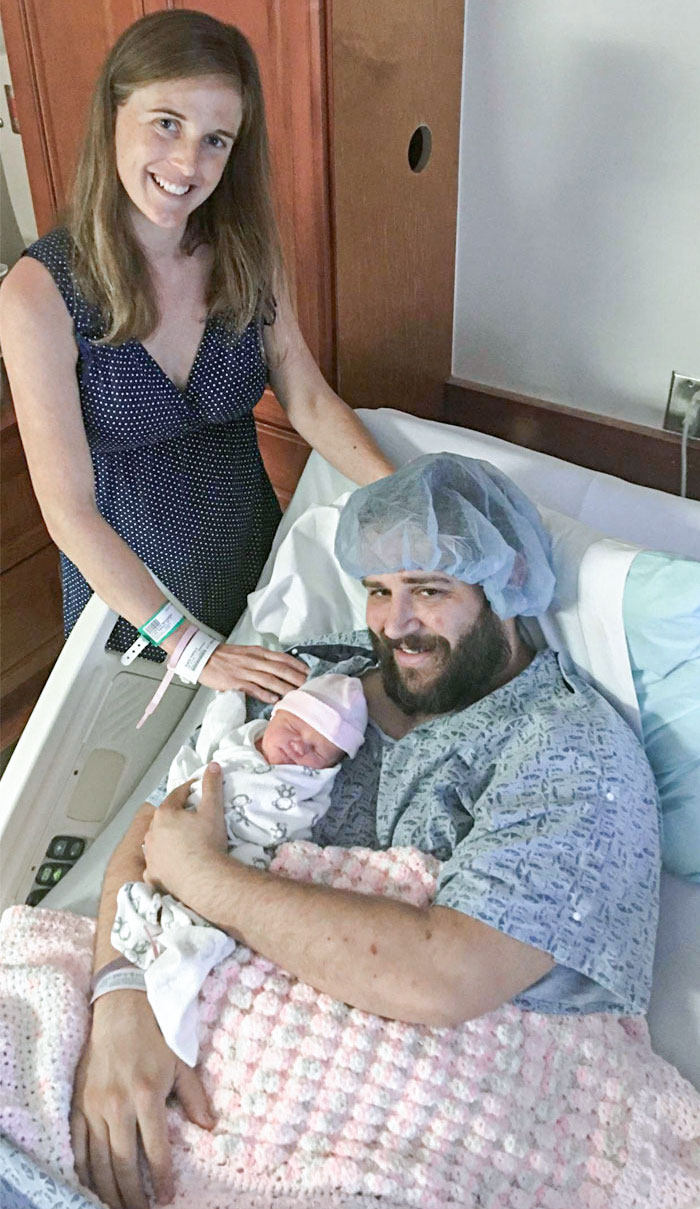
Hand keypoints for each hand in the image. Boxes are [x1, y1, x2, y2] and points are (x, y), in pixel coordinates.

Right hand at [71, 989, 213, 1208]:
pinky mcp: (78, 1103)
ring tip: (118, 1207)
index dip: (162, 1178)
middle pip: (123, 1163)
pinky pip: (78, 1144)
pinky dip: (83, 1169)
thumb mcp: (181, 1062)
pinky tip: (91, 1184)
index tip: (166, 1197)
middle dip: (133, 1195)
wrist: (120, 1007)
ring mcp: (94, 1105)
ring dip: (108, 1189)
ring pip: (99, 1160)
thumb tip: (209, 1126)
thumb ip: (194, 1097)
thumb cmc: (154, 1034)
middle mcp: (118, 1104)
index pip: (155, 1149)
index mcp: (147, 1094)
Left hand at [143, 763, 226, 904]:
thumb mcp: (213, 810)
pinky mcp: (152, 875)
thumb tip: (212, 765)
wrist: (203, 879)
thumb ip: (211, 786)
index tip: (197, 789)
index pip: (176, 795)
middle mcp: (152, 833)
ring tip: (182, 842)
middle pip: (164, 819)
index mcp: (165, 814)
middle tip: (192, 818)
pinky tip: (171, 865)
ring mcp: (150, 855)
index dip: (188, 790)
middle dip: (176, 816)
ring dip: (166, 839)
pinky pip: (155, 865)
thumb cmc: (207, 841)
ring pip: (157, 841)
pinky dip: (162, 863)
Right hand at [197, 642, 307, 700]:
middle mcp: (254, 660)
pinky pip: (253, 688)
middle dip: (296, 678)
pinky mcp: (236, 681)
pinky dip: (265, 694)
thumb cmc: (224, 656)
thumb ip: (260, 659)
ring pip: (270, 679)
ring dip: (285, 687)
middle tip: (309, 685)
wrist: (203, 656)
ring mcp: (246, 671)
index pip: (282, 658)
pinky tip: (274, 699)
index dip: (297, 665)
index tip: (308, 671)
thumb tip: (275, 668)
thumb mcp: (246, 653)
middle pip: (280, 669)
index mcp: (258, 652)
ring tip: (297, 694)